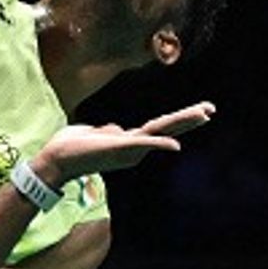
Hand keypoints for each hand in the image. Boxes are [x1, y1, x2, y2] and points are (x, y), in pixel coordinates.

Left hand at [32, 101, 215, 186]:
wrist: (56, 159)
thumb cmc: (71, 147)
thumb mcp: (94, 133)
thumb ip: (108, 131)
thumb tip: (114, 128)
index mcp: (129, 143)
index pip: (159, 128)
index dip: (178, 120)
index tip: (198, 112)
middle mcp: (133, 147)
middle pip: (166, 129)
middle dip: (188, 119)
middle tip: (211, 109)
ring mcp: (129, 149)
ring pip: (160, 132)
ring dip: (183, 123)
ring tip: (204, 114)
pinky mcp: (120, 149)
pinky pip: (143, 145)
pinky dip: (159, 145)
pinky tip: (176, 146)